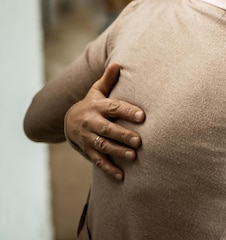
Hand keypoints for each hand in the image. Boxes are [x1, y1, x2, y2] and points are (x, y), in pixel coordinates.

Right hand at [65, 63, 144, 180]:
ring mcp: (87, 138)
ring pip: (103, 146)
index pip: (113, 108)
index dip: (127, 111)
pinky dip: (109, 169)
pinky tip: (121, 176)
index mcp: (97, 106)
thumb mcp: (97, 91)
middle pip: (107, 129)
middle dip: (123, 135)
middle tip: (139, 141)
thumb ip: (108, 80)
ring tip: (133, 156)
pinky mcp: (87, 151)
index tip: (142, 116)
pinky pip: (98, 161)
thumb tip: (118, 63)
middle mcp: (91, 122)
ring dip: (118, 152)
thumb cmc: (91, 104)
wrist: (67, 121)